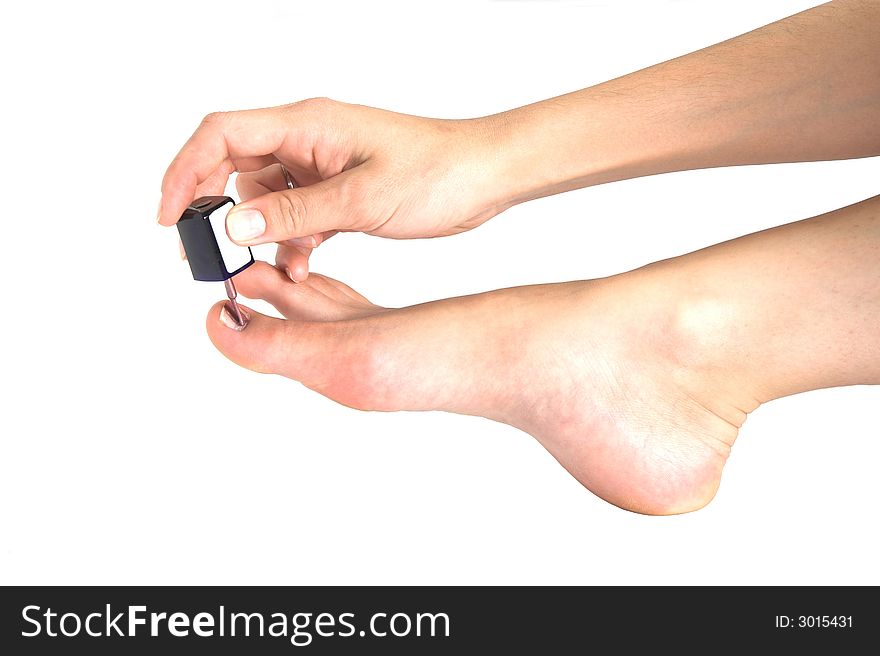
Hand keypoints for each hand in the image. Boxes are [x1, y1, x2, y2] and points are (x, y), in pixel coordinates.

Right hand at [158, 98, 513, 279]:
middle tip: (211, 254)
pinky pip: (297, 214)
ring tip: (281, 266)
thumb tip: (234, 226)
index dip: (184, 172)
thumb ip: (294, 213)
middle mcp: (307, 140)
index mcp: (307, 124)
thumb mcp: (360, 199)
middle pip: (235, 167)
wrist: (484, 177)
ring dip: (265, 234)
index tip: (169, 217)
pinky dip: (293, 240)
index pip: (221, 135)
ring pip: (267, 198)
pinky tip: (303, 264)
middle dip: (218, 211)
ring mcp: (322, 164)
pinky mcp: (339, 190)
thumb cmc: (436, 172)